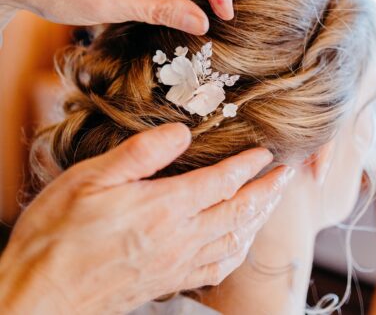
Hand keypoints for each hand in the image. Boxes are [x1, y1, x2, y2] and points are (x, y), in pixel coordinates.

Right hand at [0, 123, 289, 313]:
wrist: (39, 294)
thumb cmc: (58, 233)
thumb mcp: (91, 178)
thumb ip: (141, 154)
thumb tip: (181, 132)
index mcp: (163, 208)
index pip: (221, 182)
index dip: (247, 166)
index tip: (264, 153)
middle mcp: (177, 239)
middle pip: (237, 214)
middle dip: (266, 193)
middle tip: (285, 176)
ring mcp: (174, 265)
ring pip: (233, 243)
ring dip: (257, 221)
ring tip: (269, 205)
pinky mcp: (165, 283)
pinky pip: (215, 270)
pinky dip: (235, 253)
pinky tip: (237, 245)